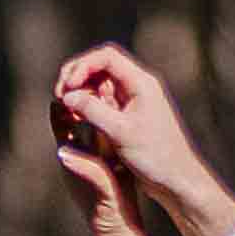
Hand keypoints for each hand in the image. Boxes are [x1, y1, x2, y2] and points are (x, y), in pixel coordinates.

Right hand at [52, 43, 229, 235]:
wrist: (175, 178)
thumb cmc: (155, 155)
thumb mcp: (120, 132)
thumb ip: (92, 110)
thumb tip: (68, 95)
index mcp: (141, 83)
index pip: (106, 57)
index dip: (82, 66)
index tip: (67, 86)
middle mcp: (137, 86)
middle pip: (100, 65)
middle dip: (77, 75)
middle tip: (59, 94)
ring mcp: (131, 100)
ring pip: (99, 82)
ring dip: (79, 90)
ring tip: (64, 107)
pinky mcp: (127, 114)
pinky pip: (102, 99)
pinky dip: (86, 103)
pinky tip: (74, 116)